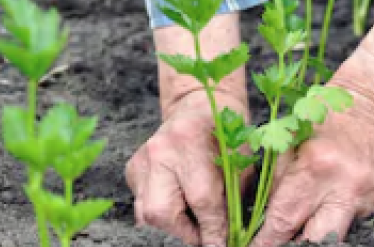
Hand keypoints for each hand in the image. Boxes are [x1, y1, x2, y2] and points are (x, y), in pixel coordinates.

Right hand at [125, 90, 249, 245]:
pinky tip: (179, 201)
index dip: (214, 230)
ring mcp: (141, 160)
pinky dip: (163, 210)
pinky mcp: (133, 168)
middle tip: (204, 234)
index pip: (202, 200)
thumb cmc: (226, 133)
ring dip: (173, 224)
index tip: (222, 245)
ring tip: (193, 219)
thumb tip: (230, 237)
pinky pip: (142, 204)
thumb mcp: (240, 162)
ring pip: (148, 213)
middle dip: (185, 231)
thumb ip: (232, 200)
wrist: (198, 106)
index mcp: (191, 140)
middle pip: (161, 211)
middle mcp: (159, 150)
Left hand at [252, 2, 373, 244]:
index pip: (285, 218)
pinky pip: (363, 220)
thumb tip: (265, 218)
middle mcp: (348, 185)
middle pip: (317, 238)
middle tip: (282, 243)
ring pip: (340, 232)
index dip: (269, 239)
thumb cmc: (323, 121)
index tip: (256, 246)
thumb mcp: (289, 143)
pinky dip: (346, 215)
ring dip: (320, 228)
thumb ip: (277, 182)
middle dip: (296, 244)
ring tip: (310, 215)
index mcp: (316, 167)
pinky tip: (338, 200)